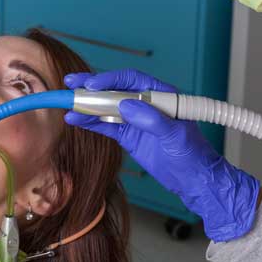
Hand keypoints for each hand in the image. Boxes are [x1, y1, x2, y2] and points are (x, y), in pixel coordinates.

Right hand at [64, 69, 260, 241]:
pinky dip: (91, 122)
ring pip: (106, 108)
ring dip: (87, 106)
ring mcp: (135, 120)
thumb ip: (152, 119)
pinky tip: (76, 120)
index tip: (92, 84)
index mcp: (161, 96)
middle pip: (114, 90)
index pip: (131, 80)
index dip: (110, 79)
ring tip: (68, 105)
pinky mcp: (128, 136)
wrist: (194, 181)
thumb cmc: (193, 155)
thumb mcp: (175, 136)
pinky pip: (106, 126)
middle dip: (91, 87)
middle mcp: (145, 104)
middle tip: (70, 83)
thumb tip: (126, 105)